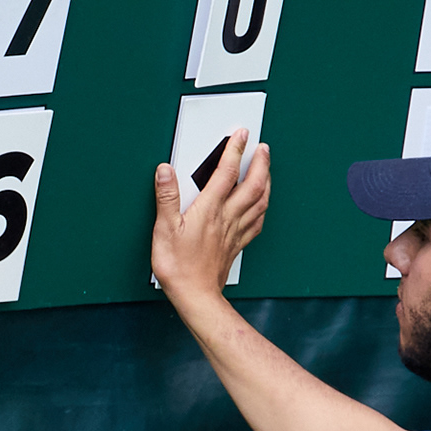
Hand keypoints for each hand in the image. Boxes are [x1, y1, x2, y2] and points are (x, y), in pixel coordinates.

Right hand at [151, 131, 270, 305]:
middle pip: (252, 185)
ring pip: (260, 202)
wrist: (196, 296)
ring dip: (266, 181)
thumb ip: (166, 197)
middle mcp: (227, 218)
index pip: (226, 173)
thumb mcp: (163, 229)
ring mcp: (235, 232)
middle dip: (260, 163)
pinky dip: (263, 207)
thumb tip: (166, 171)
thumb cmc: (179, 267)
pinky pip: (257, 222)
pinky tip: (263, 205)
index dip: (234, 150)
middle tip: (263, 147)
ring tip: (267, 168)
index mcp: (209, 210)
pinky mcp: (237, 245)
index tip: (240, 134)